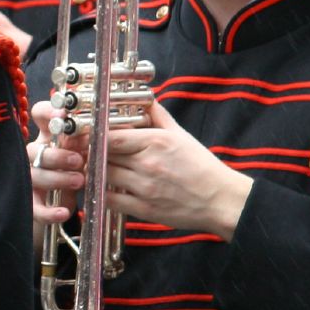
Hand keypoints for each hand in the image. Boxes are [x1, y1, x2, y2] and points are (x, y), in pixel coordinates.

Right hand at [29, 97, 88, 227]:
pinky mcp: (31, 201)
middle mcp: (37, 153)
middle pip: (34, 148)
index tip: (62, 114)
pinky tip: (64, 212)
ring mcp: (31, 177)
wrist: (61, 202)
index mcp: (50, 135)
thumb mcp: (86, 152)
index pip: (40, 115)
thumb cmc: (77, 169)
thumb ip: (95, 141)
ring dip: (56, 178)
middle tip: (78, 160)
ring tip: (79, 182)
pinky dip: (49, 211)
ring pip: (34, 175)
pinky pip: (34, 206)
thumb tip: (117, 131)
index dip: (48, 112)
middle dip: (57, 155)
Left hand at [104, 101, 251, 239]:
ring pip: (103, 176)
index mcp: (156, 142)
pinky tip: (105, 187)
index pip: (111, 136)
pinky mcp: (144, 209)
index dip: (95, 136)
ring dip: (96, 172)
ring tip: (96, 168)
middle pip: (104, 155)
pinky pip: (111, 200)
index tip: (90, 136)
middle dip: (94, 153)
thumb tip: (146, 100)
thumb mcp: (181, 135)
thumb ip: (158, 116)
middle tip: (89, 152)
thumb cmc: (201, 166)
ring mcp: (145, 188)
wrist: (220, 199)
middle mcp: (148, 164)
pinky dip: (103, 193)